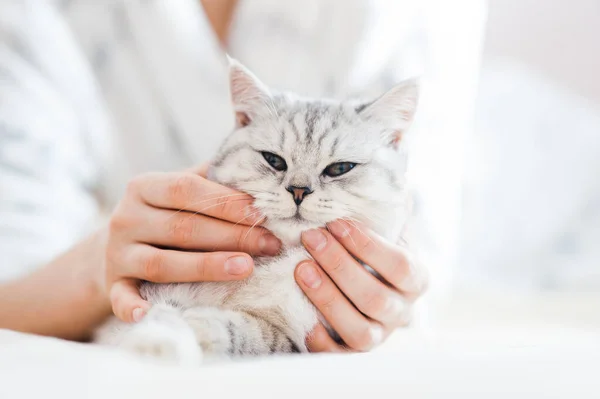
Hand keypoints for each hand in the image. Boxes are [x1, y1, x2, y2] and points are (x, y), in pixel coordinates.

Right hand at [104, 165, 280, 322]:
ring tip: (246, 268)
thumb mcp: (179, 190)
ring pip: (162, 263)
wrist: (115, 247)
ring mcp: (118, 253)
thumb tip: (261, 168)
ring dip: (206, 267)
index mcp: (144, 186)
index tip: (262, 212)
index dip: (226, 201)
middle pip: (183, 228)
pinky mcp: (113, 285)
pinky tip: (147, 314)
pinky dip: (132, 306)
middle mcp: (127, 218)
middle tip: (271, 244)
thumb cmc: (164, 215)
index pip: (186, 189)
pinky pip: (120, 298)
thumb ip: (212, 178)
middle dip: (231, 236)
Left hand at [295, 220, 426, 351]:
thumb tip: (379, 180)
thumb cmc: (368, 250)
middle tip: (311, 238)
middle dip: (339, 265)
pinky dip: (319, 338)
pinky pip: (338, 356)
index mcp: (415, 280)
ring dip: (328, 297)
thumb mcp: (382, 229)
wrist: (362, 281)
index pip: (400, 265)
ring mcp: (379, 336)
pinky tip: (300, 312)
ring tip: (301, 268)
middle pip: (374, 297)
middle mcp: (401, 312)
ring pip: (360, 330)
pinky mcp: (352, 353)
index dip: (367, 245)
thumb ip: (382, 212)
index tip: (336, 223)